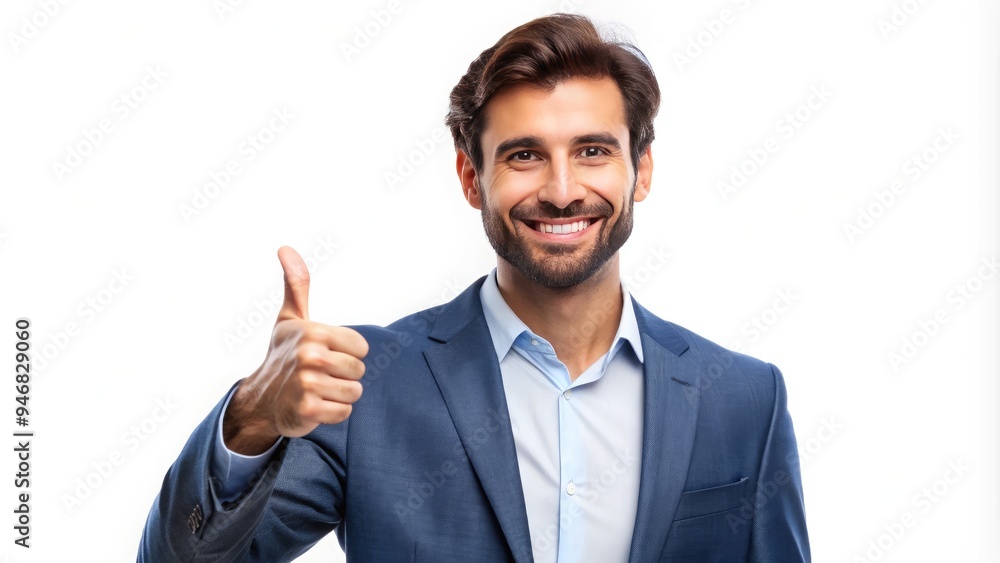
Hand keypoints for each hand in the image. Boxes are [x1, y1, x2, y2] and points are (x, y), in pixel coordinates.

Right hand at [222, 246, 368, 454]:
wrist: (261, 398)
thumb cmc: (283, 354)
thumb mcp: (290, 317)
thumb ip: (296, 284)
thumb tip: (285, 248)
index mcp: (313, 332)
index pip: (361, 347)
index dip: (347, 353)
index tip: (325, 354)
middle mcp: (310, 356)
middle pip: (359, 371)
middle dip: (344, 376)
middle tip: (319, 374)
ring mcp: (308, 384)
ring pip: (354, 392)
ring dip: (340, 395)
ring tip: (318, 390)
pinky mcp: (308, 410)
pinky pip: (344, 412)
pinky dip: (333, 413)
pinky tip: (315, 405)